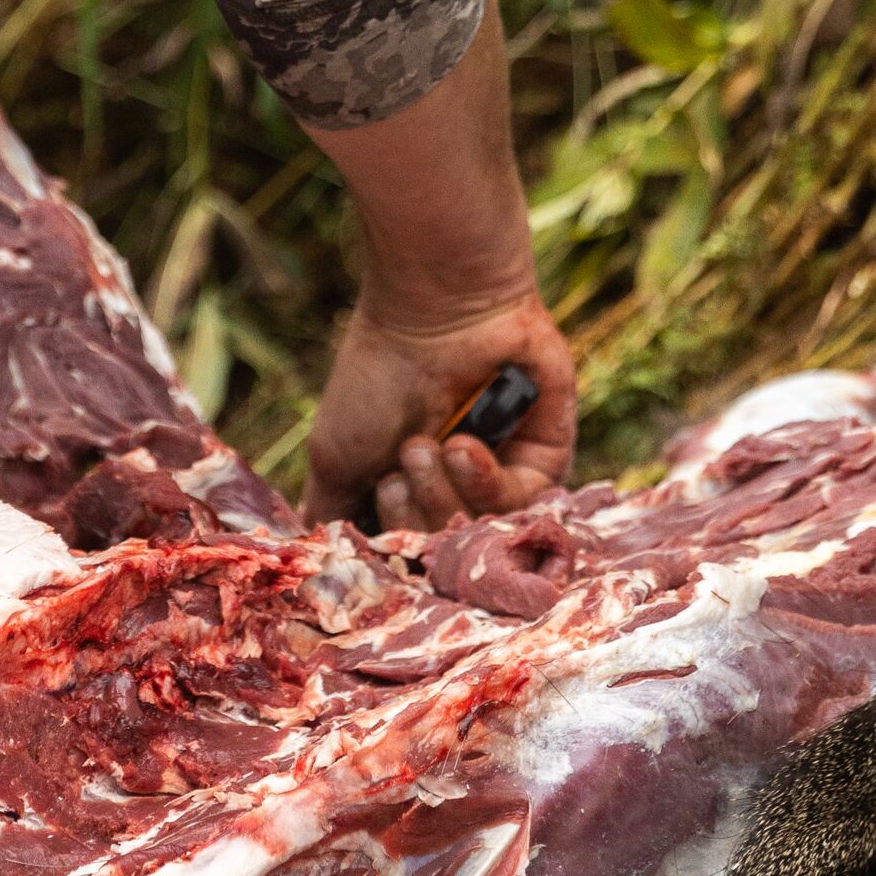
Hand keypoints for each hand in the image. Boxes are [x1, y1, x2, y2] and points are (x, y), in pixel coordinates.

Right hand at [301, 288, 576, 531]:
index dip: (396, 544)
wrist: (431, 311)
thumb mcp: (336, 459)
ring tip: (428, 445)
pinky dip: (488, 481)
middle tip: (402, 468)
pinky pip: (528, 503)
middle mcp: (462, 489)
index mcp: (417, 492)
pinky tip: (465, 444)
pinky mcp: (549, 456)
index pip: (413, 555)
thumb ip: (334, 520)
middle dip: (419, 517)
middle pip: (449, 553)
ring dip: (447, 496)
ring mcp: (508, 474)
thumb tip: (327, 564)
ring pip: (486, 534)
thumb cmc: (378, 376)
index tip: (378, 495)